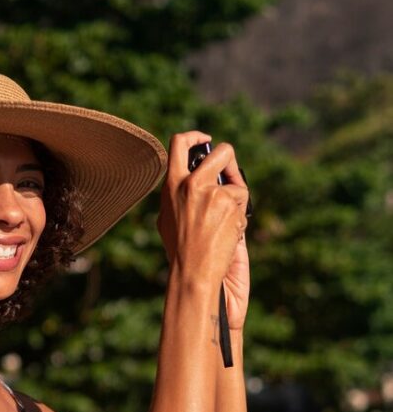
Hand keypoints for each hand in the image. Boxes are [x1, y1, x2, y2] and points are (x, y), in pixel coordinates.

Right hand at [157, 132, 249, 327]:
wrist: (193, 275)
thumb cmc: (181, 253)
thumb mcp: (169, 219)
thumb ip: (180, 195)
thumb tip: (197, 178)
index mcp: (171, 186)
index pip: (179, 144)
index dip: (195, 137)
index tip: (206, 141)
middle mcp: (190, 184)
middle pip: (221, 152)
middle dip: (229, 160)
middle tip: (229, 178)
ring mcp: (212, 193)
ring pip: (236, 185)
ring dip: (235, 201)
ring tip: (223, 226)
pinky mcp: (229, 204)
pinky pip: (242, 202)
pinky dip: (239, 217)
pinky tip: (228, 234)